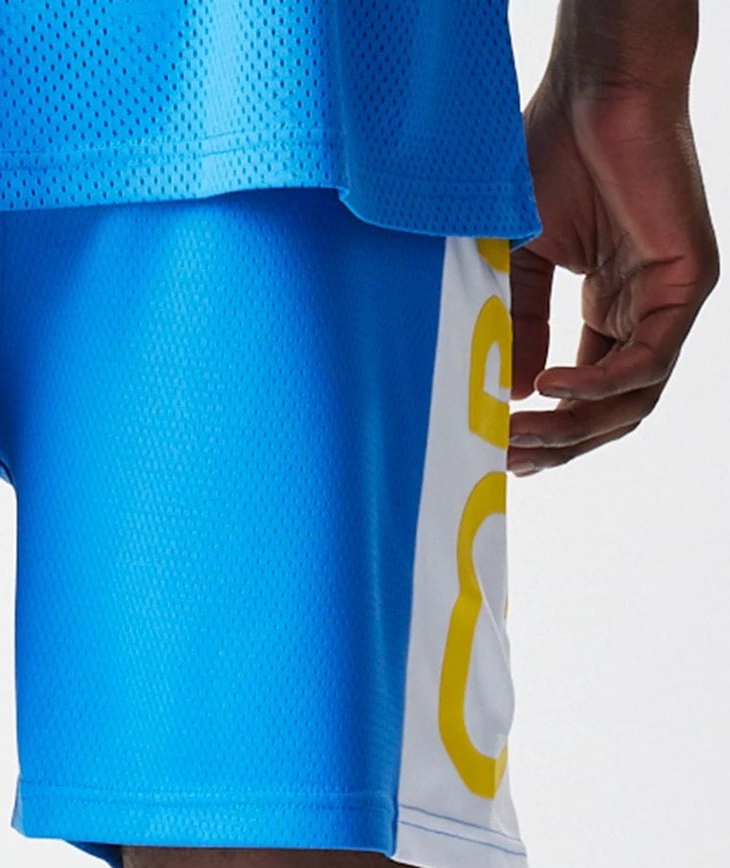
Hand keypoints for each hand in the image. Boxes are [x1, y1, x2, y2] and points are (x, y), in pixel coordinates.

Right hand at [508, 78, 717, 475]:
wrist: (593, 95)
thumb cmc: (550, 163)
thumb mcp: (520, 263)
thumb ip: (521, 328)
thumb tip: (512, 395)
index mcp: (609, 307)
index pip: (586, 395)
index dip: (543, 430)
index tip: (494, 448)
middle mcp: (644, 312)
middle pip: (610, 413)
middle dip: (555, 444)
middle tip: (503, 457)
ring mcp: (669, 302)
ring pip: (631, 401)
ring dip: (572, 429)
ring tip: (518, 433)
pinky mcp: (688, 284)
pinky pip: (645, 364)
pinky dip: (596, 386)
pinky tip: (548, 388)